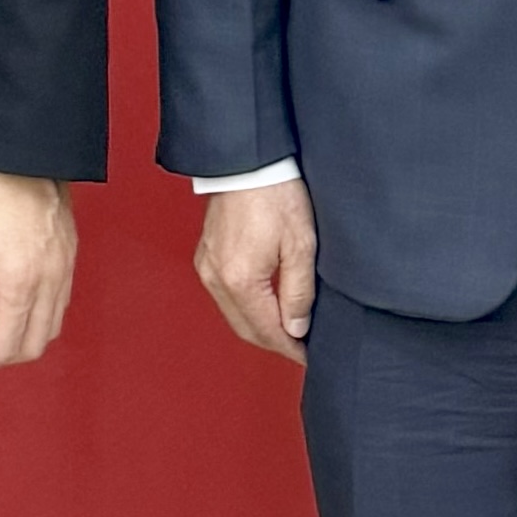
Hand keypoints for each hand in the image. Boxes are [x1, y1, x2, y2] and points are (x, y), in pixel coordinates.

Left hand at [0, 167, 77, 379]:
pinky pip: (59, 305)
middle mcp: (50, 282)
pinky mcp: (70, 257)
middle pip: (32, 346)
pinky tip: (9, 306)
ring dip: (18, 340)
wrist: (24, 151)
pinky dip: (35, 319)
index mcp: (20, 282)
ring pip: (50, 329)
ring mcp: (65, 270)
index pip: (4, 346)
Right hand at [195, 181, 317, 360]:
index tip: (309, 355)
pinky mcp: (207, 256)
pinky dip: (246, 307)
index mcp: (239, 280)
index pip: (266, 331)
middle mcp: (216, 278)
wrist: (249, 161)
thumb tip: (296, 329)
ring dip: (260, 326)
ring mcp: (207, 267)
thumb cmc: (276, 194)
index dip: (290, 348)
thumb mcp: (301, 245)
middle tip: (301, 347)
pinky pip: (226, 296)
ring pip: (234, 314)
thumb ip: (298, 293)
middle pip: (246, 329)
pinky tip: (266, 305)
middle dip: (275, 343)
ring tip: (289, 328)